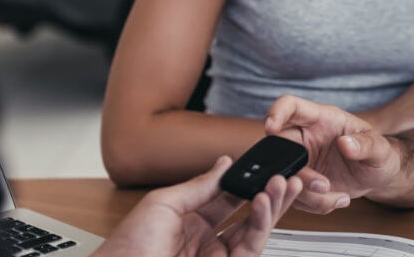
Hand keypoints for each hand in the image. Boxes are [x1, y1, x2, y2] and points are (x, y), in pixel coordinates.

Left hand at [95, 155, 303, 256]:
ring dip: (270, 207)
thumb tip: (223, 164)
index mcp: (189, 222)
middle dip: (268, 196)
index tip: (261, 168)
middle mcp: (205, 241)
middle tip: (284, 177)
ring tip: (280, 185)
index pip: (227, 200)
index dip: (246, 184)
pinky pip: (250, 249)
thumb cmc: (129, 246)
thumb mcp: (164, 203)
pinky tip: (262, 203)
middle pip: (246, 217)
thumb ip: (199, 186)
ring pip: (255, 233)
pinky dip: (260, 225)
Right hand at [264, 95, 402, 214]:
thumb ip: (365, 144)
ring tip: (338, 196)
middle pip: (280, 147)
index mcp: (321, 119)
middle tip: (323, 185)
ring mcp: (301, 160)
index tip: (271, 127)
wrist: (377, 177)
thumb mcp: (380, 149)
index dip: (276, 112)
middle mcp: (305, 137)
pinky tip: (337, 199)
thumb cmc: (379, 155)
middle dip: (297, 171)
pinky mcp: (301, 182)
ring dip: (309, 194)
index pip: (291, 105)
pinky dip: (315, 204)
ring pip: (286, 177)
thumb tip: (347, 143)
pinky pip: (296, 196)